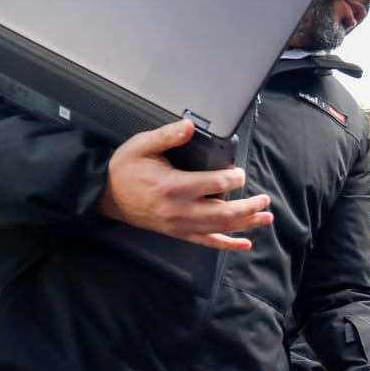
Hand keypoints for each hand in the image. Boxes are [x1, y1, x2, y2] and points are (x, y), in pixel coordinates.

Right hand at [98, 119, 272, 249]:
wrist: (104, 194)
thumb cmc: (123, 169)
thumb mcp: (142, 145)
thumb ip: (168, 135)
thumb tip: (189, 125)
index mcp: (173, 186)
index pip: (216, 184)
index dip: (234, 178)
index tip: (240, 173)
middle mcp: (180, 210)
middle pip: (224, 212)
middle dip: (249, 206)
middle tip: (264, 199)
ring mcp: (180, 225)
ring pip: (220, 228)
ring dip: (246, 224)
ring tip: (265, 217)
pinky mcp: (178, 233)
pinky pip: (207, 242)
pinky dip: (227, 244)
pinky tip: (243, 243)